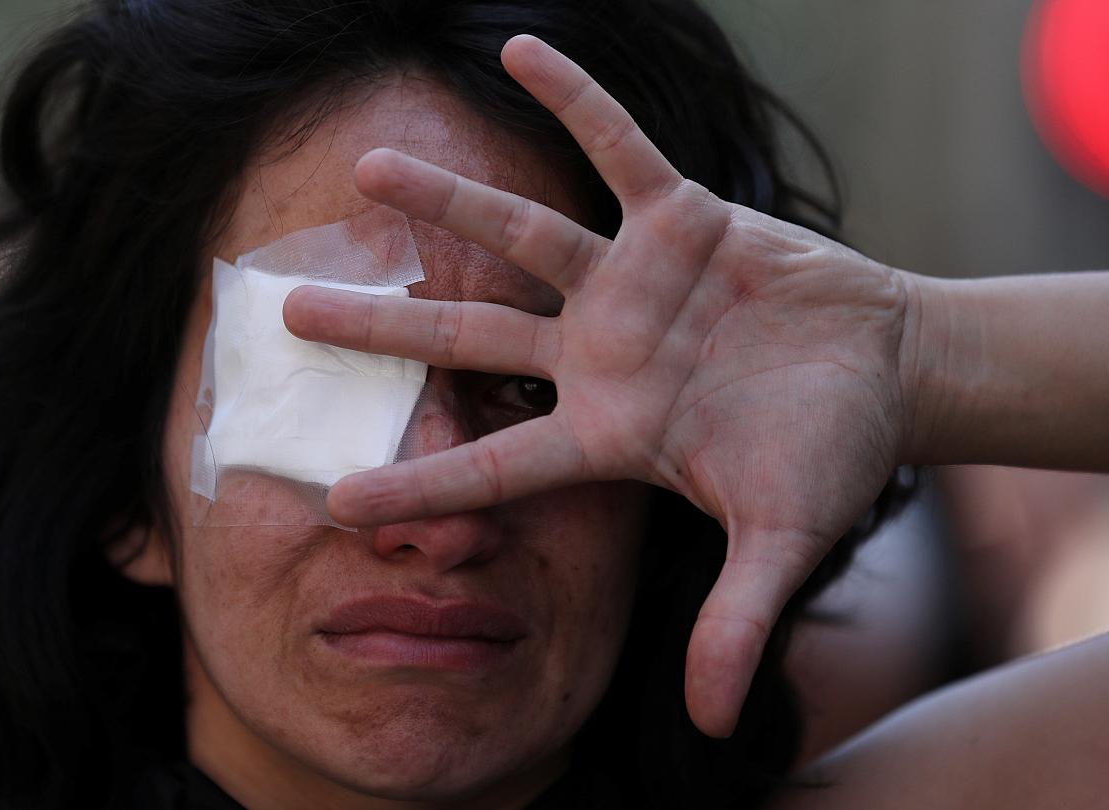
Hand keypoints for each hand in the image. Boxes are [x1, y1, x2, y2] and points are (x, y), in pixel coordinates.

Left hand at [283, 34, 917, 737]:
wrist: (884, 371)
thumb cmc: (824, 455)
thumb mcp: (781, 540)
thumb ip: (736, 619)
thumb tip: (713, 722)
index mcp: (605, 433)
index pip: (492, 462)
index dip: (417, 479)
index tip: (330, 495)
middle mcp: (595, 352)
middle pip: (466, 341)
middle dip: (382, 329)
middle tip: (285, 316)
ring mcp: (630, 282)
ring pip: (520, 235)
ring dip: (449, 202)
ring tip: (369, 165)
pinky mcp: (680, 219)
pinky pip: (619, 149)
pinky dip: (576, 104)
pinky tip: (521, 52)